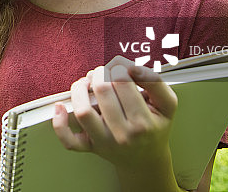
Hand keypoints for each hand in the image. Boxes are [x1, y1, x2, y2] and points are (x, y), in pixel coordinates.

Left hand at [51, 56, 177, 168]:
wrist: (146, 159)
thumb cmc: (155, 127)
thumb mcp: (167, 104)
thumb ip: (154, 81)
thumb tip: (131, 67)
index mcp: (142, 122)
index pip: (123, 82)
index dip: (119, 67)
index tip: (121, 68)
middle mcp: (122, 134)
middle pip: (102, 90)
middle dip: (100, 72)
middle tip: (103, 72)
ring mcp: (104, 142)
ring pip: (82, 110)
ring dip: (79, 88)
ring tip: (86, 82)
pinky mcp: (90, 147)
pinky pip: (69, 140)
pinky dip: (59, 124)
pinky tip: (60, 106)